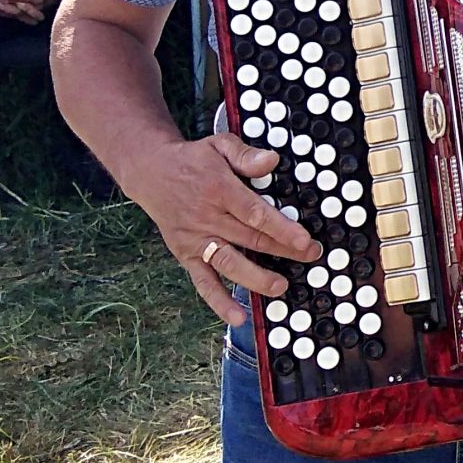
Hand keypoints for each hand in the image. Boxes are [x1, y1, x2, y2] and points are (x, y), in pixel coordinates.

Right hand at [118, 133, 320, 324]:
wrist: (151, 173)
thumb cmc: (194, 160)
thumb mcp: (219, 145)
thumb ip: (244, 154)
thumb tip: (271, 161)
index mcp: (219, 190)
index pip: (254, 213)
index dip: (281, 228)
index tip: (305, 240)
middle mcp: (207, 218)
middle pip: (249, 240)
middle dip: (283, 251)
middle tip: (311, 257)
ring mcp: (196, 240)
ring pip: (229, 263)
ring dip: (256, 278)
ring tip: (281, 287)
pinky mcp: (186, 255)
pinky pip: (203, 282)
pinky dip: (219, 301)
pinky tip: (237, 317)